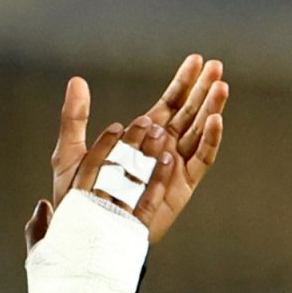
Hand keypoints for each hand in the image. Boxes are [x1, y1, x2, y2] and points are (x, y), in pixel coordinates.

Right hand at [25, 115, 177, 251]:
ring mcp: (113, 221)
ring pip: (133, 181)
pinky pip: (147, 203)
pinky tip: (169, 165)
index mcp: (71, 208)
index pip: (89, 168)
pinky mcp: (131, 236)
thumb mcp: (41, 250)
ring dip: (149, 156)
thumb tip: (42, 207)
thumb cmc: (56, 277)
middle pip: (115, 168)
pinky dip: (158, 182)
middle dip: (130, 143)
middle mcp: (93, 210)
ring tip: (162, 136)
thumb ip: (39, 227)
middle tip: (144, 122)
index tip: (116, 127)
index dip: (104, 146)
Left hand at [26, 55, 226, 249]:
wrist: (90, 233)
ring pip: (198, 131)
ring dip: (210, 109)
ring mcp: (175, 165)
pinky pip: (199, 159)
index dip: (183, 81)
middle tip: (217, 65)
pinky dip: (208, 140)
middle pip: (190, 112)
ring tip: (221, 86)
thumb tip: (76, 81)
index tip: (195, 59)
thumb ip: (74, 118)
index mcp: (143, 135)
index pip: (170, 102)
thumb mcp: (70, 153)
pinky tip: (214, 120)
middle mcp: (164, 147)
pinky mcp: (181, 185)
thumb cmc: (79, 198)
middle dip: (203, 89)